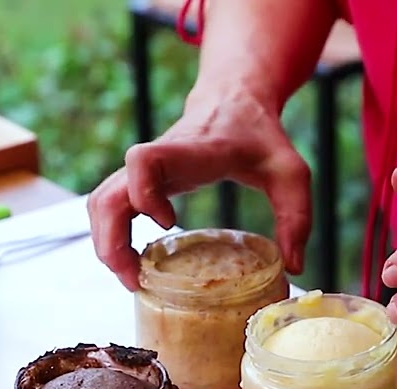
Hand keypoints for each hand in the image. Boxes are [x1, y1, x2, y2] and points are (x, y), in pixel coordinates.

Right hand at [87, 88, 311, 290]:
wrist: (234, 101)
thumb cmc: (260, 137)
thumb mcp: (291, 173)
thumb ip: (297, 217)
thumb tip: (293, 268)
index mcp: (190, 152)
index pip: (143, 161)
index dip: (143, 194)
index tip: (168, 225)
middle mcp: (157, 159)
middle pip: (107, 195)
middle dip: (112, 243)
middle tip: (136, 280)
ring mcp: (142, 171)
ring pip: (100, 203)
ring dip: (106, 244)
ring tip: (133, 278)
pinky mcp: (139, 181)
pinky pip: (108, 207)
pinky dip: (110, 237)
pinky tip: (135, 261)